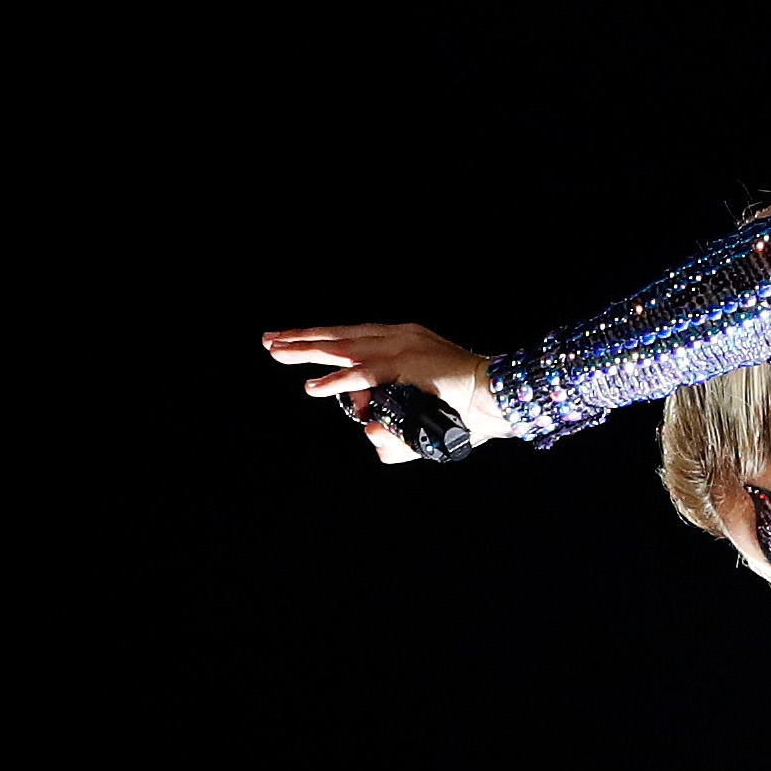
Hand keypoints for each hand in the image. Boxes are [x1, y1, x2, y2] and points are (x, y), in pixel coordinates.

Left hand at [260, 322, 509, 463]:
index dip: (323, 340)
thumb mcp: (425, 411)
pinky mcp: (406, 364)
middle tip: (270, 340)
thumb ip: (394, 427)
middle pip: (341, 336)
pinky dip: (338, 381)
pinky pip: (365, 373)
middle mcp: (400, 337)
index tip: (294, 342)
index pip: (355, 338)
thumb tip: (369, 435)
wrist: (500, 396)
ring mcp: (402, 348)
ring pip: (344, 348)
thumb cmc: (470, 407)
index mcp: (407, 341)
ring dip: (308, 351)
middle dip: (303, 339)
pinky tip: (313, 387)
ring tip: (278, 353)